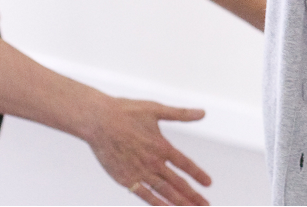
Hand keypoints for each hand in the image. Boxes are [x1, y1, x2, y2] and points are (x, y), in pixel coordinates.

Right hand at [84, 97, 211, 205]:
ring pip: (163, 191)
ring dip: (178, 201)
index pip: (185, 164)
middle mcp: (153, 162)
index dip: (198, 175)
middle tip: (205, 204)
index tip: (208, 184)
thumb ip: (181, 114)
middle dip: (192, 195)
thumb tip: (203, 112)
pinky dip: (155, 202)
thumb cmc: (126, 112)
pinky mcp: (124, 178)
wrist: (98, 121)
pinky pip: (143, 194)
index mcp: (162, 146)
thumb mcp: (157, 109)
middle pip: (177, 183)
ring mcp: (138, 172)